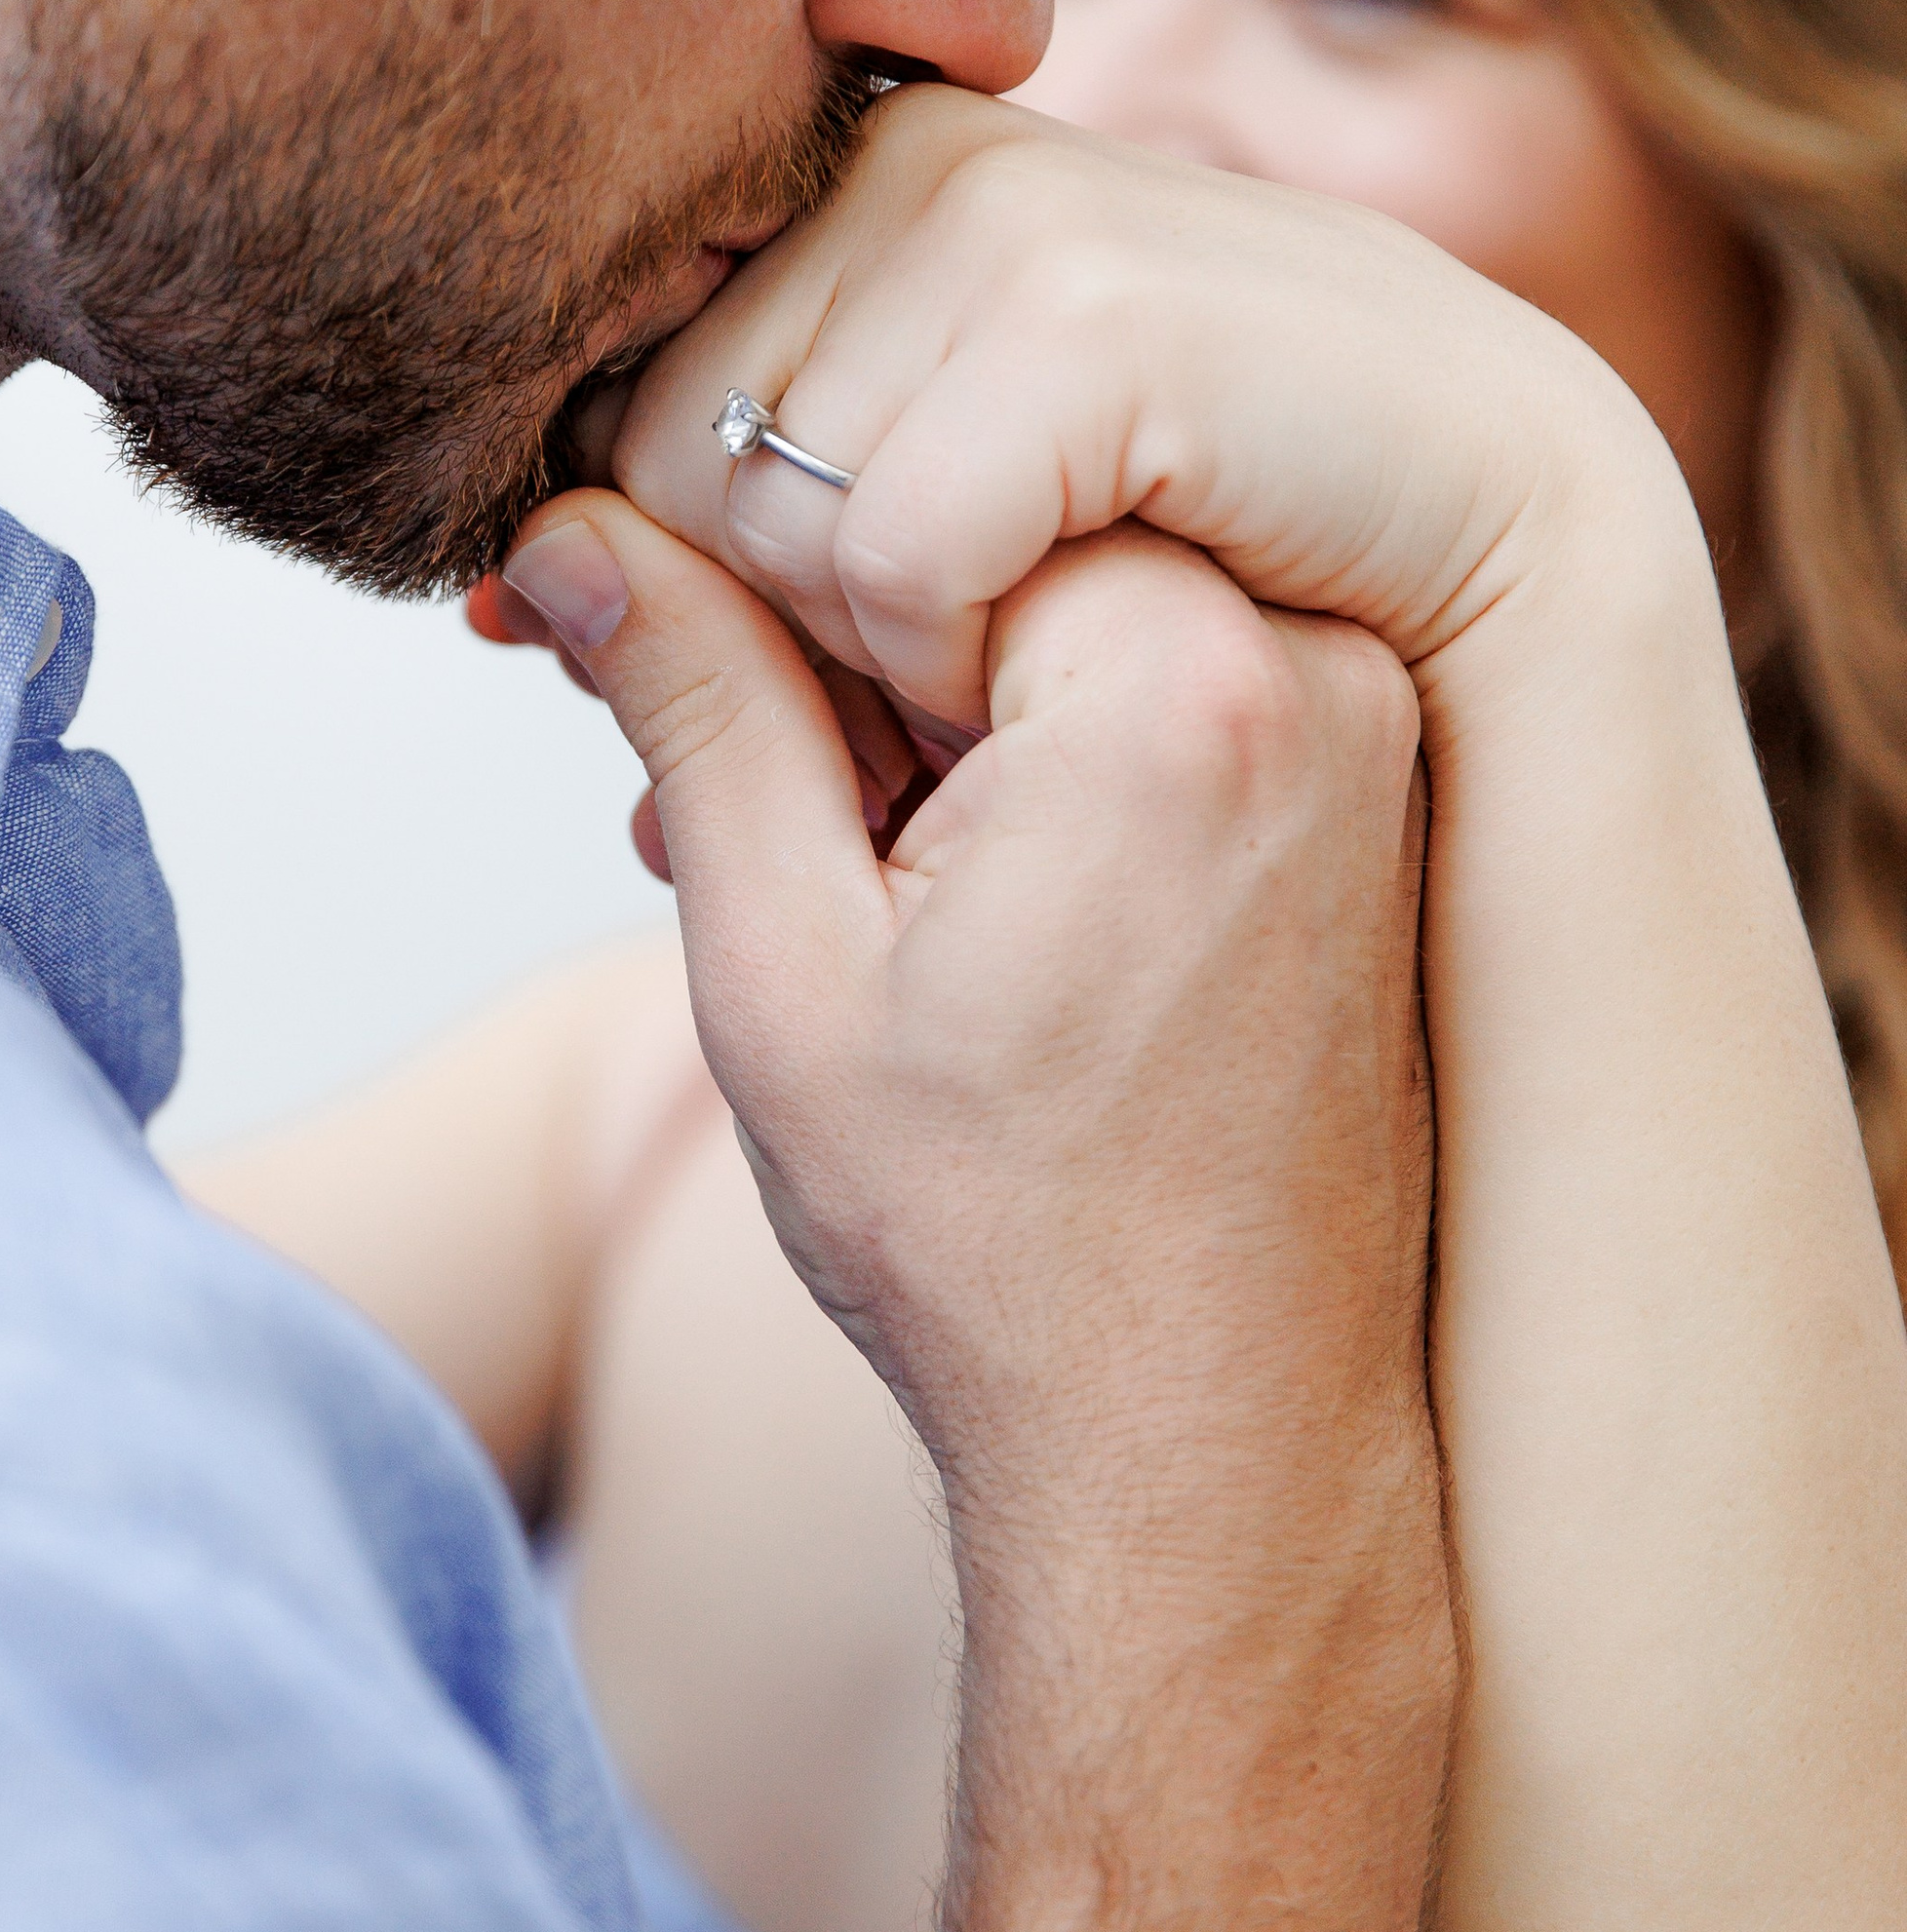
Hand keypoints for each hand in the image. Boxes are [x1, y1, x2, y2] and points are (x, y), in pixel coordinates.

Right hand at [496, 499, 1451, 1931]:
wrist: (1217, 1453)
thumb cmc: (1012, 1260)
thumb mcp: (789, 969)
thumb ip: (694, 705)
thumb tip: (574, 527)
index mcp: (1180, 682)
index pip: (901, 478)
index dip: (722, 555)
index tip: (598, 624)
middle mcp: (1312, 669)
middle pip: (985, 517)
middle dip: (802, 622)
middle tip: (659, 761)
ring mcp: (1357, 726)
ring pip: (1051, 590)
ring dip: (892, 686)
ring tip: (782, 847)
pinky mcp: (1356, 789)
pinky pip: (1137, 671)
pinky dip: (1002, 732)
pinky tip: (896, 860)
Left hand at [604, 78, 1702, 749]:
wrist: (1507, 593)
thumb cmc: (1218, 589)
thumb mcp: (944, 560)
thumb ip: (733, 554)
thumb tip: (509, 588)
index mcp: (873, 179)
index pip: (624, 386)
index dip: (654, 553)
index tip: (733, 664)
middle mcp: (926, 160)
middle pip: (659, 445)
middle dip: (749, 624)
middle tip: (904, 708)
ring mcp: (1017, 217)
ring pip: (747, 497)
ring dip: (848, 662)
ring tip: (986, 690)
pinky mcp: (1095, 314)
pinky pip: (879, 550)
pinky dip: (936, 669)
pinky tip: (1035, 690)